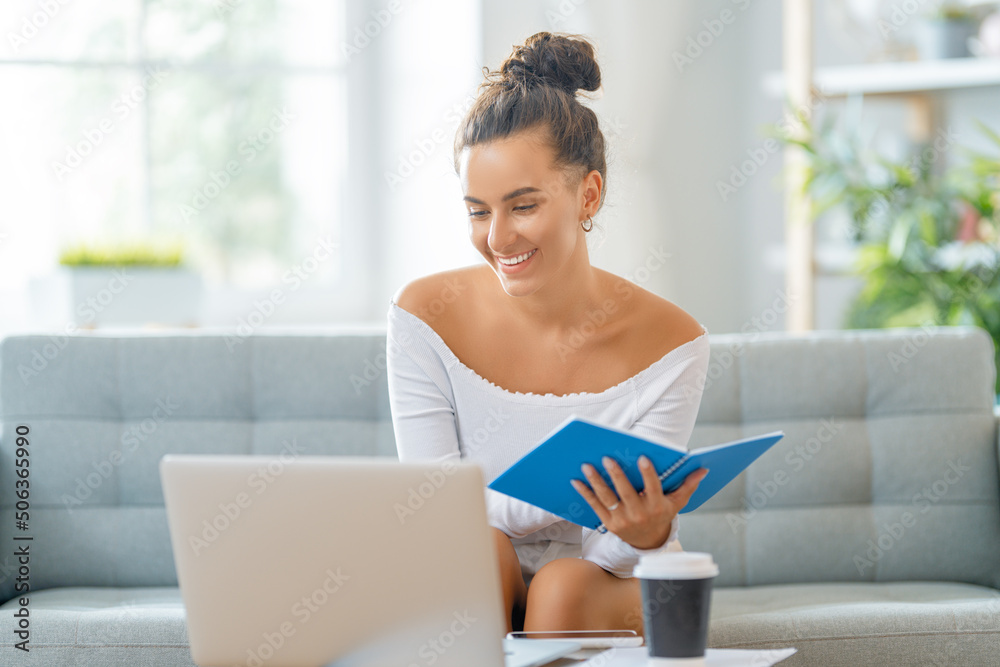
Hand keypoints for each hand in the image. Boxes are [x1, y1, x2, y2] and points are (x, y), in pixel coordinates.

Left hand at [571, 457, 708, 550]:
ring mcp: (622, 520)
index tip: (643, 458)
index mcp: (656, 506)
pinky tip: (576, 481)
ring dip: (596, 482)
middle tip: (607, 458)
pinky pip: (595, 506)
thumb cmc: (662, 514)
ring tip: (586, 466)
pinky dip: (585, 493)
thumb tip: (704, 469)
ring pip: (607, 498)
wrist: (648, 542)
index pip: (653, 488)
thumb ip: (688, 485)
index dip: (649, 474)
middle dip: (616, 475)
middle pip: (626, 493)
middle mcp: (639, 514)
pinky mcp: (608, 523)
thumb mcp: (677, 502)